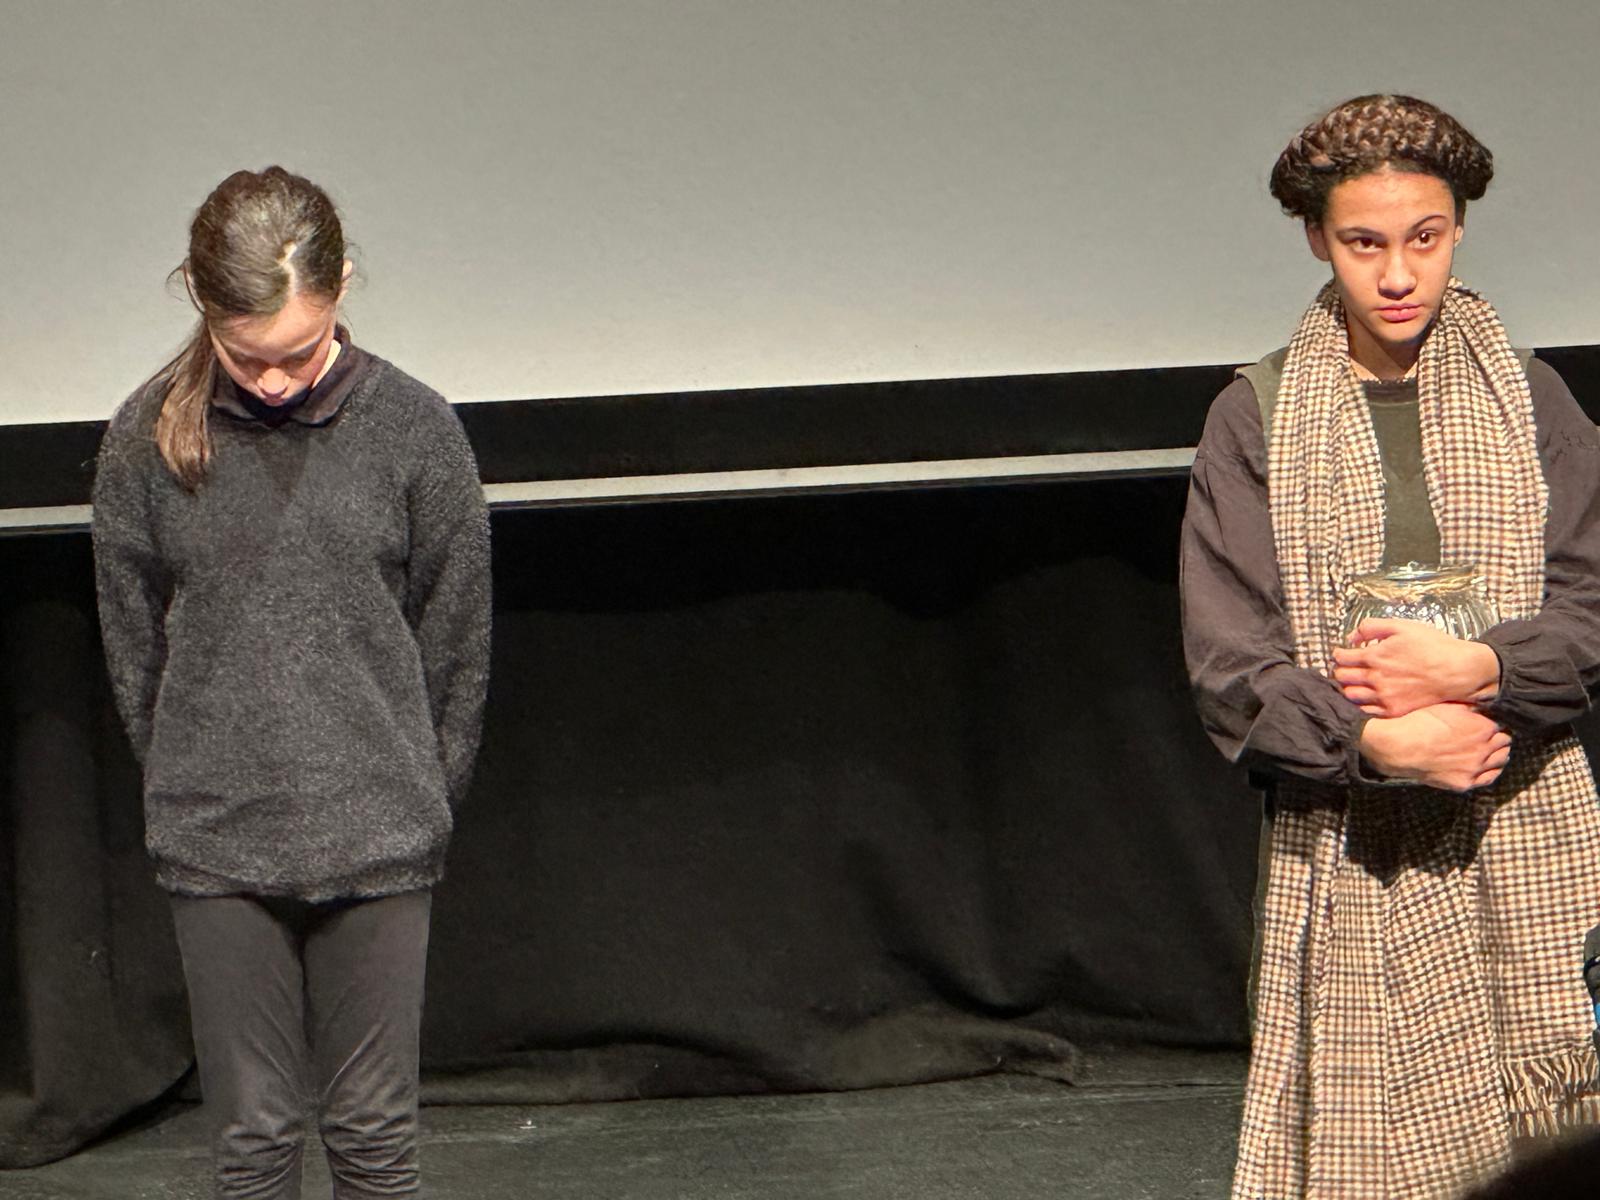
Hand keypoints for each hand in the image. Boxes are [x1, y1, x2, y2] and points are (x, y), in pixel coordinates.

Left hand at [1332, 618, 1499, 717]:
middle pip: (1341, 677)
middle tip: (1346, 668)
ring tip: (1354, 682)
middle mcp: (1375, 678)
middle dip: (1340, 670)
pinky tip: (1366, 697)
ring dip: (1348, 687)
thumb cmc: (1432, 646)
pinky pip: (1366, 711)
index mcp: (1374, 656)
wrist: (1458, 671)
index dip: (1338, 654)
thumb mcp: (1401, 626)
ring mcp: (1384, 697)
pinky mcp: (1393, 710)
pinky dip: (1360, 704)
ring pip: (1350, 695)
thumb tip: (1351, 637)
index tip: (1342, 654)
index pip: (1341, 658)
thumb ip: (1372, 627)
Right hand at [1358, 702, 1510, 791]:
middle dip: (1498, 738)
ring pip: (1501, 761)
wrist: (1399, 747)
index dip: (1493, 723)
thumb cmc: (1419, 722)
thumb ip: (1470, 708)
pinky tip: (1485, 767)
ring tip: (1491, 751)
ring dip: (1498, 754)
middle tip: (1490, 736)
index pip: (1502, 726)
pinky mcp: (1464, 782)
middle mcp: (1484, 749)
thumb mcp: (1446, 706)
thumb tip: (1482, 707)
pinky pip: (1488, 778)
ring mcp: (1475, 768)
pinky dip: (1489, 771)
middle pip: (1505, 744)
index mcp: (1484, 727)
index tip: (1488, 723)